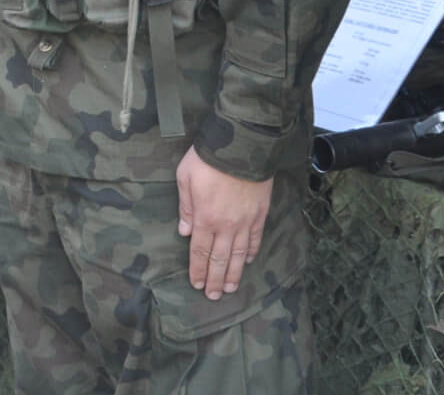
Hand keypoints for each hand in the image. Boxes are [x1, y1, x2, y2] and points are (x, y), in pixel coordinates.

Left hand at [176, 146, 271, 300]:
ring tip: (229, 289)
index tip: (195, 284)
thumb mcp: (185, 179)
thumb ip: (185, 208)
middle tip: (212, 296)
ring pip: (239, 254)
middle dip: (214, 279)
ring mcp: (245, 221)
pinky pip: (255, 239)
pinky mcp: (260, 214)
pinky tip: (248, 262)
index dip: (197, 269)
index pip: (199, 251)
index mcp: (205, 218)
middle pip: (219, 258)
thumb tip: (183, 232)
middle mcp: (226, 225)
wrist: (242, 147)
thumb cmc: (207, 160)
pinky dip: (251, 252)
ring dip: (233, 273)